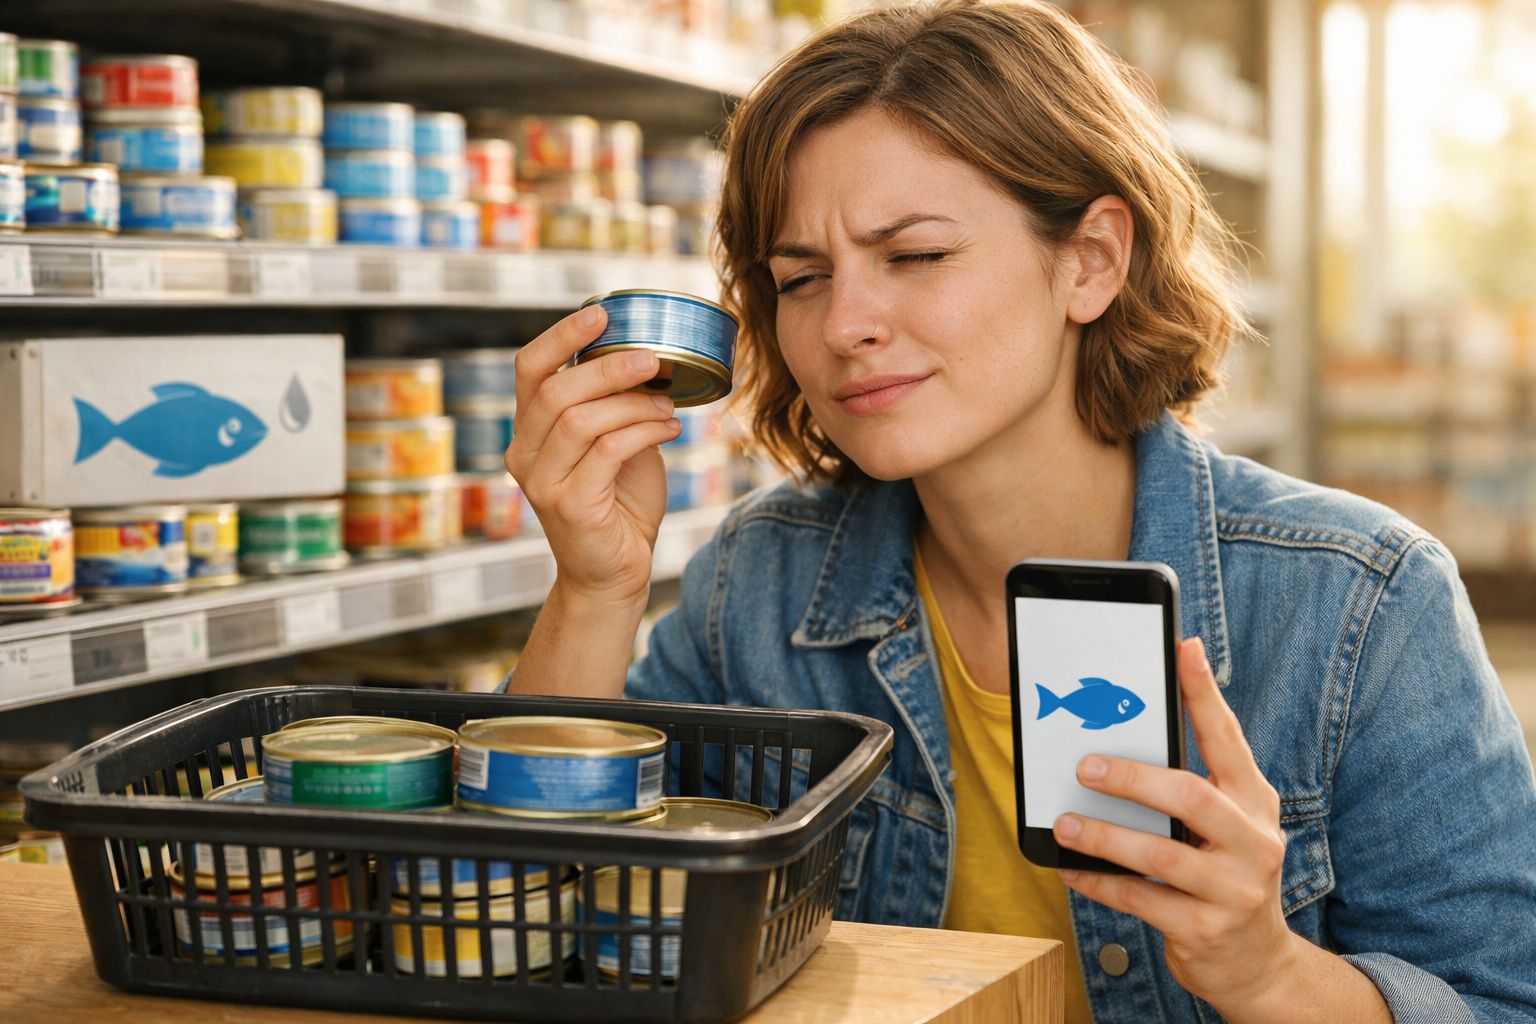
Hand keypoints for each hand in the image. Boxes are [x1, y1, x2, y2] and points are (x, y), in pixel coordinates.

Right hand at [505, 304, 681, 605]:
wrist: (613, 574)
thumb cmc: (618, 505)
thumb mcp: (615, 445)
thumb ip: (616, 408)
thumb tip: (649, 360)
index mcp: (529, 432)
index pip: (529, 370)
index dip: (561, 335)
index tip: (601, 312)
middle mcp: (524, 455)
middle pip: (556, 391)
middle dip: (608, 368)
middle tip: (653, 359)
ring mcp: (541, 482)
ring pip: (580, 420)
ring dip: (632, 404)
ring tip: (668, 404)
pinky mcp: (568, 505)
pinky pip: (606, 451)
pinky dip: (643, 432)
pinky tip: (670, 429)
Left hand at [1052, 636, 1296, 1011]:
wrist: (1257, 962)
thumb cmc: (1225, 873)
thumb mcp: (1225, 825)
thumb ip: (1190, 784)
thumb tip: (1118, 738)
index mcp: (1254, 801)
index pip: (1228, 738)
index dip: (1204, 693)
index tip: (1183, 647)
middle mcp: (1254, 841)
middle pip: (1191, 798)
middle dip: (1132, 779)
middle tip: (1085, 768)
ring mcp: (1233, 890)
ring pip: (1161, 855)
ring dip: (1103, 837)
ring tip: (1064, 825)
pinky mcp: (1205, 930)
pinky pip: (1140, 901)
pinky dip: (1099, 883)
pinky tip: (1070, 870)